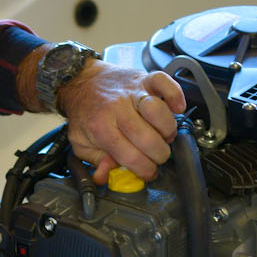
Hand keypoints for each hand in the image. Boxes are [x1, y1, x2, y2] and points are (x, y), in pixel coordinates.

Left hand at [56, 65, 185, 183]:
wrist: (81, 80)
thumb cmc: (85, 112)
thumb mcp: (80, 143)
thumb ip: (95, 161)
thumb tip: (104, 177)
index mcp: (101, 127)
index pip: (131, 157)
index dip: (145, 170)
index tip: (148, 173)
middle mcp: (118, 108)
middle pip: (149, 139)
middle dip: (159, 155)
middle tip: (157, 157)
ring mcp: (132, 92)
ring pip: (159, 112)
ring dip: (168, 130)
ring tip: (164, 136)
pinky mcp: (144, 78)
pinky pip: (165, 83)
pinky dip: (176, 95)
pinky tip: (176, 108)